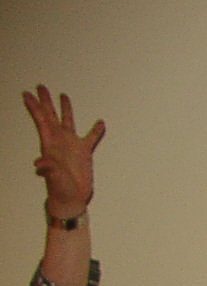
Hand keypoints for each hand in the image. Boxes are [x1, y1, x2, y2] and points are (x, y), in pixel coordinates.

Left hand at [22, 85, 104, 218]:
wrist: (72, 199)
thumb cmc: (60, 190)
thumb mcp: (53, 178)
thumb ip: (48, 169)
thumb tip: (39, 163)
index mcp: (50, 145)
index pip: (41, 121)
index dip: (34, 108)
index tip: (27, 94)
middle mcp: (59, 142)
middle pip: (51, 116)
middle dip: (45, 101)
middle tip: (40, 87)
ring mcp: (71, 146)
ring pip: (68, 122)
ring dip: (65, 109)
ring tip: (63, 96)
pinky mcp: (84, 153)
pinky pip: (90, 138)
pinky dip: (95, 130)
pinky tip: (99, 123)